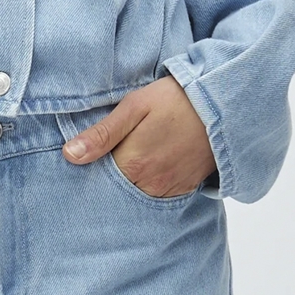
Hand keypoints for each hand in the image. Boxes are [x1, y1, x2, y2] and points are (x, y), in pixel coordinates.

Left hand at [61, 74, 215, 197]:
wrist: (224, 104)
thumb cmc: (176, 99)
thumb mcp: (134, 106)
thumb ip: (102, 134)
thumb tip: (70, 155)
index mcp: (133, 164)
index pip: (99, 181)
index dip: (92, 171)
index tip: (89, 161)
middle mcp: (150, 185)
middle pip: (118, 191)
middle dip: (111, 179)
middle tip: (114, 156)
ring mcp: (169, 189)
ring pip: (138, 195)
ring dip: (131, 183)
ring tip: (135, 159)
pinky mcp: (184, 189)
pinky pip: (159, 195)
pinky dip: (150, 186)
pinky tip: (150, 168)